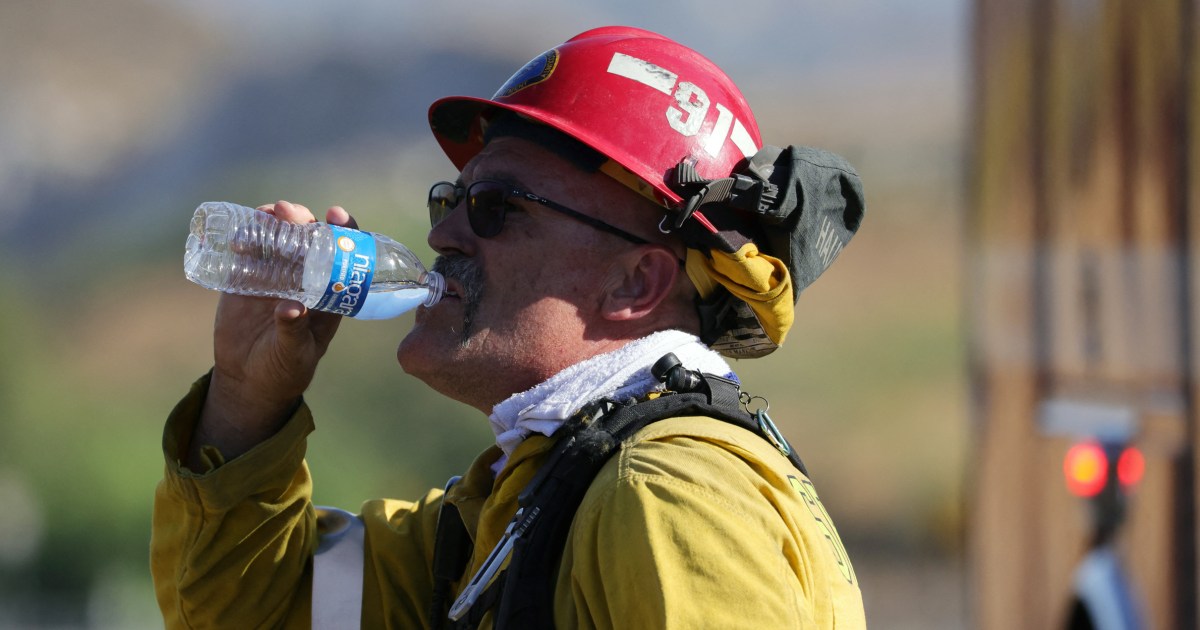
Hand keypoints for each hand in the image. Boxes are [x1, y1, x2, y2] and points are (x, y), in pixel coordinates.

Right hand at [187, 201, 357, 468]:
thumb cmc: (284, 369)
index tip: (336, 215)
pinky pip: (248, 252)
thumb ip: (293, 332)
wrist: (249, 380)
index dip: (343, 230)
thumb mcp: (294, 353)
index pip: (343, 254)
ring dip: (273, 221)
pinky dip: (245, 239)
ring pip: (278, 237)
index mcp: (329, 291)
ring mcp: (275, 275)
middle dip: (301, 218)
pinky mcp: (246, 279)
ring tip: (264, 216)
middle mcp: (305, 277)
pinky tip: (240, 239)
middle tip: (287, 212)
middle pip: (308, 237)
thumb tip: (291, 308)